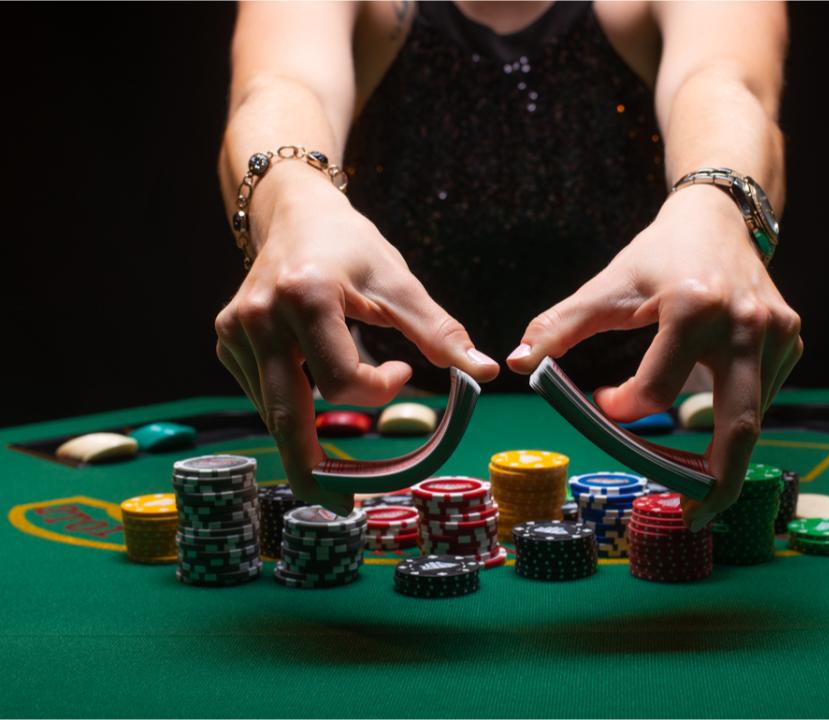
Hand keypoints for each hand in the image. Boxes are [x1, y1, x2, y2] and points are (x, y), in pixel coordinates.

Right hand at [215, 163, 498, 510]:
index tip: (402, 371)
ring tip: (335, 427)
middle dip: (308, 465)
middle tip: (334, 503)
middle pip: (287, 413)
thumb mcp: (398, 281)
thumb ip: (439, 330)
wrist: (294, 213)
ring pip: (274, 407)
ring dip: (306, 428)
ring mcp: (235, 332)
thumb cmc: (352, 245)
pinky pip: (261, 391)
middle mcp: (259, 318)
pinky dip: (289, 403)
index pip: (341, 382)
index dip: (380, 390)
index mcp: (305, 298)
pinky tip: (307, 379)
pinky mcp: (225, 340)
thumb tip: (485, 371)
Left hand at [507, 185, 802, 528]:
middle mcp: (747, 324)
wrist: (719, 219)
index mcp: (696, 309)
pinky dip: (737, 418)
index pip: (656, 391)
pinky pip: (763, 397)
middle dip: (717, 482)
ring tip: (699, 481)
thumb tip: (519, 363)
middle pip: (738, 427)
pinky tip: (715, 419)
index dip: (625, 407)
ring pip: (751, 417)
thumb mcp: (607, 286)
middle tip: (693, 517)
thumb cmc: (657, 256)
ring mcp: (778, 335)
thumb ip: (561, 325)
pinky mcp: (792, 342)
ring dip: (724, 451)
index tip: (608, 402)